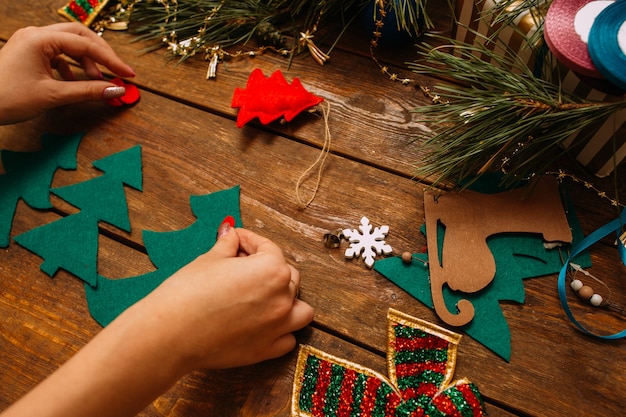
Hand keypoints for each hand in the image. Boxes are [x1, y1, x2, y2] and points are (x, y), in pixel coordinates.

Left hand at [0, 23, 134, 124]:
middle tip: (116, 71)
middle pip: (79, 35)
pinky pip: (57, 53)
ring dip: (86, 61)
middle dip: (100, 54)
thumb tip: (115, 90)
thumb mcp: (53, 96)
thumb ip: (88, 91)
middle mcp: (35, 35)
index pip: (85, 45)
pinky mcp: (28, 54)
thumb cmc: (7, 98)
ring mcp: (30, 43)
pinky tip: (76, 82)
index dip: (110, 60)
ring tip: (96, 81)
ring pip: (69, 43)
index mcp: (40, 39)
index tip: (128, 74)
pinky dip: (72, 66)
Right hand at [134, 223, 314, 370]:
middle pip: (287, 276)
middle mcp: (281, 298)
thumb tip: (232, 234)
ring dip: (288, 300)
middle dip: (267, 267)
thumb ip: (229, 245)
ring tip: (265, 296)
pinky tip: (262, 323)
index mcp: (271, 270)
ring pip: (300, 309)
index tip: (236, 241)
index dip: (249, 241)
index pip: (268, 248)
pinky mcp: (266, 350)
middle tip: (242, 266)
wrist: (171, 333)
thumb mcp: (209, 259)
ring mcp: (278, 326)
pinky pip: (288, 338)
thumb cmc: (188, 292)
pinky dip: (281, 330)